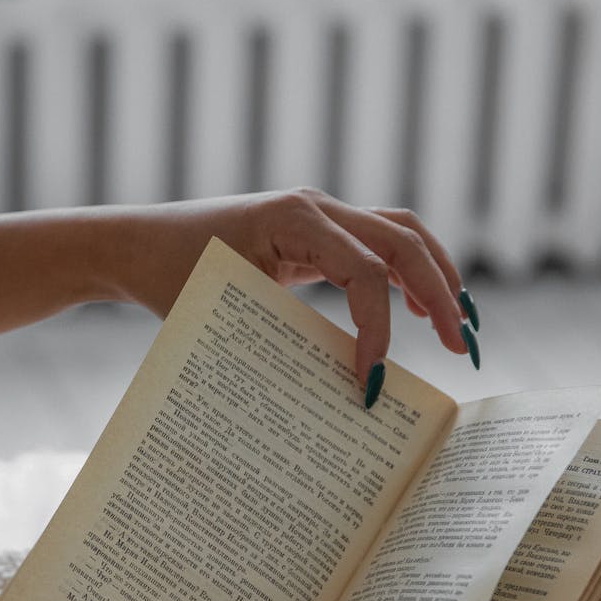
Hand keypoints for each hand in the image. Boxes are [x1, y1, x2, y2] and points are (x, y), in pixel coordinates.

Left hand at [105, 191, 475, 387]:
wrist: (140, 245)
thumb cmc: (170, 277)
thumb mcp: (223, 312)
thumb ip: (281, 341)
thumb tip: (336, 392)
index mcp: (294, 219)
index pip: (366, 272)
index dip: (378, 328)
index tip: (369, 382)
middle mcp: (316, 207)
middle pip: (404, 241)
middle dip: (440, 294)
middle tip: (460, 348)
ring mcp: (320, 215)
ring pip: (401, 234)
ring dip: (436, 276)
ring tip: (458, 327)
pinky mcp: (316, 233)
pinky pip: (378, 244)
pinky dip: (407, 274)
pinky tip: (419, 311)